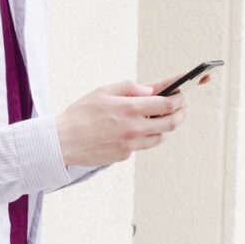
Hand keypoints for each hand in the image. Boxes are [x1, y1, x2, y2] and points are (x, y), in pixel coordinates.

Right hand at [55, 79, 187, 166]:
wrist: (62, 142)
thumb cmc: (79, 114)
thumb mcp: (103, 91)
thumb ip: (129, 88)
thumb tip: (150, 91)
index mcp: (131, 108)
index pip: (168, 103)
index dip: (180, 98)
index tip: (182, 94)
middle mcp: (135, 128)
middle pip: (172, 123)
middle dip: (181, 113)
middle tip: (180, 108)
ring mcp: (131, 144)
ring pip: (161, 137)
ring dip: (163, 127)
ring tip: (157, 120)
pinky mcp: (124, 155)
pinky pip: (141, 146)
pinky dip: (142, 137)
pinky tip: (131, 131)